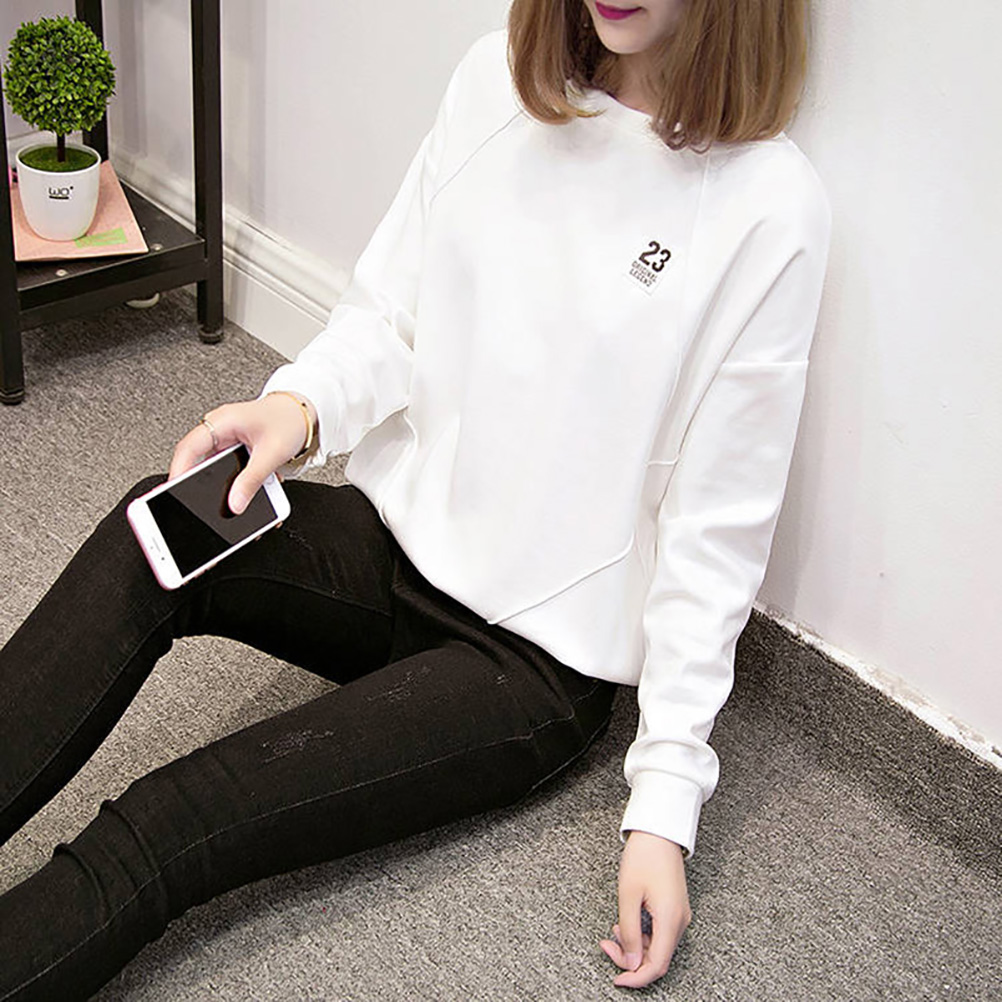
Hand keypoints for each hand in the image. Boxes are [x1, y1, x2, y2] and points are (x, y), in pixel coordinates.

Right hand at [169, 393, 316, 513]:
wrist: (302, 413)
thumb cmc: (288, 421)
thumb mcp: (272, 453)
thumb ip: (253, 480)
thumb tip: (236, 503)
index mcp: (222, 422)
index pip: (189, 447)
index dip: (179, 470)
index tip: (174, 490)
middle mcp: (219, 430)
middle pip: (197, 461)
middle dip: (196, 485)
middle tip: (194, 505)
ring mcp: (225, 441)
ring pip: (210, 469)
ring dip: (216, 487)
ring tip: (223, 505)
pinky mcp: (233, 451)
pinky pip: (224, 470)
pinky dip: (231, 484)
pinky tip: (240, 496)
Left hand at [599, 830, 690, 988]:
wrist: (658, 831)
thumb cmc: (643, 857)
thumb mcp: (628, 895)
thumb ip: (629, 932)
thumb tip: (631, 962)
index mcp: (670, 920)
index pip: (657, 965)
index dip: (636, 978)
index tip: (617, 979)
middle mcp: (680, 922)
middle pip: (657, 959)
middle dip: (630, 959)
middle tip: (607, 944)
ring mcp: (679, 915)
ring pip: (658, 947)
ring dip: (635, 946)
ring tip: (613, 930)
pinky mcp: (674, 909)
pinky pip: (660, 934)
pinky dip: (642, 935)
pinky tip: (626, 924)